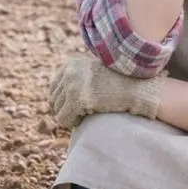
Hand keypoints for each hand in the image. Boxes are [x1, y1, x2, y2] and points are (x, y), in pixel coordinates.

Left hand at [47, 55, 166, 128]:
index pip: (53, 89)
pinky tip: (83, 121)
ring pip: (58, 111)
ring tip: (82, 118)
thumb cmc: (116, 83)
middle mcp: (68, 73)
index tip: (73, 109)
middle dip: (65, 110)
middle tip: (78, 116)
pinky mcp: (78, 100)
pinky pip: (64, 118)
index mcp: (70, 66)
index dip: (61, 102)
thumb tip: (53, 100)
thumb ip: (75, 80)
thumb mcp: (92, 74)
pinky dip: (72, 122)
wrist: (134, 87)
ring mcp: (72, 86)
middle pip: (54, 100)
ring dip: (68, 117)